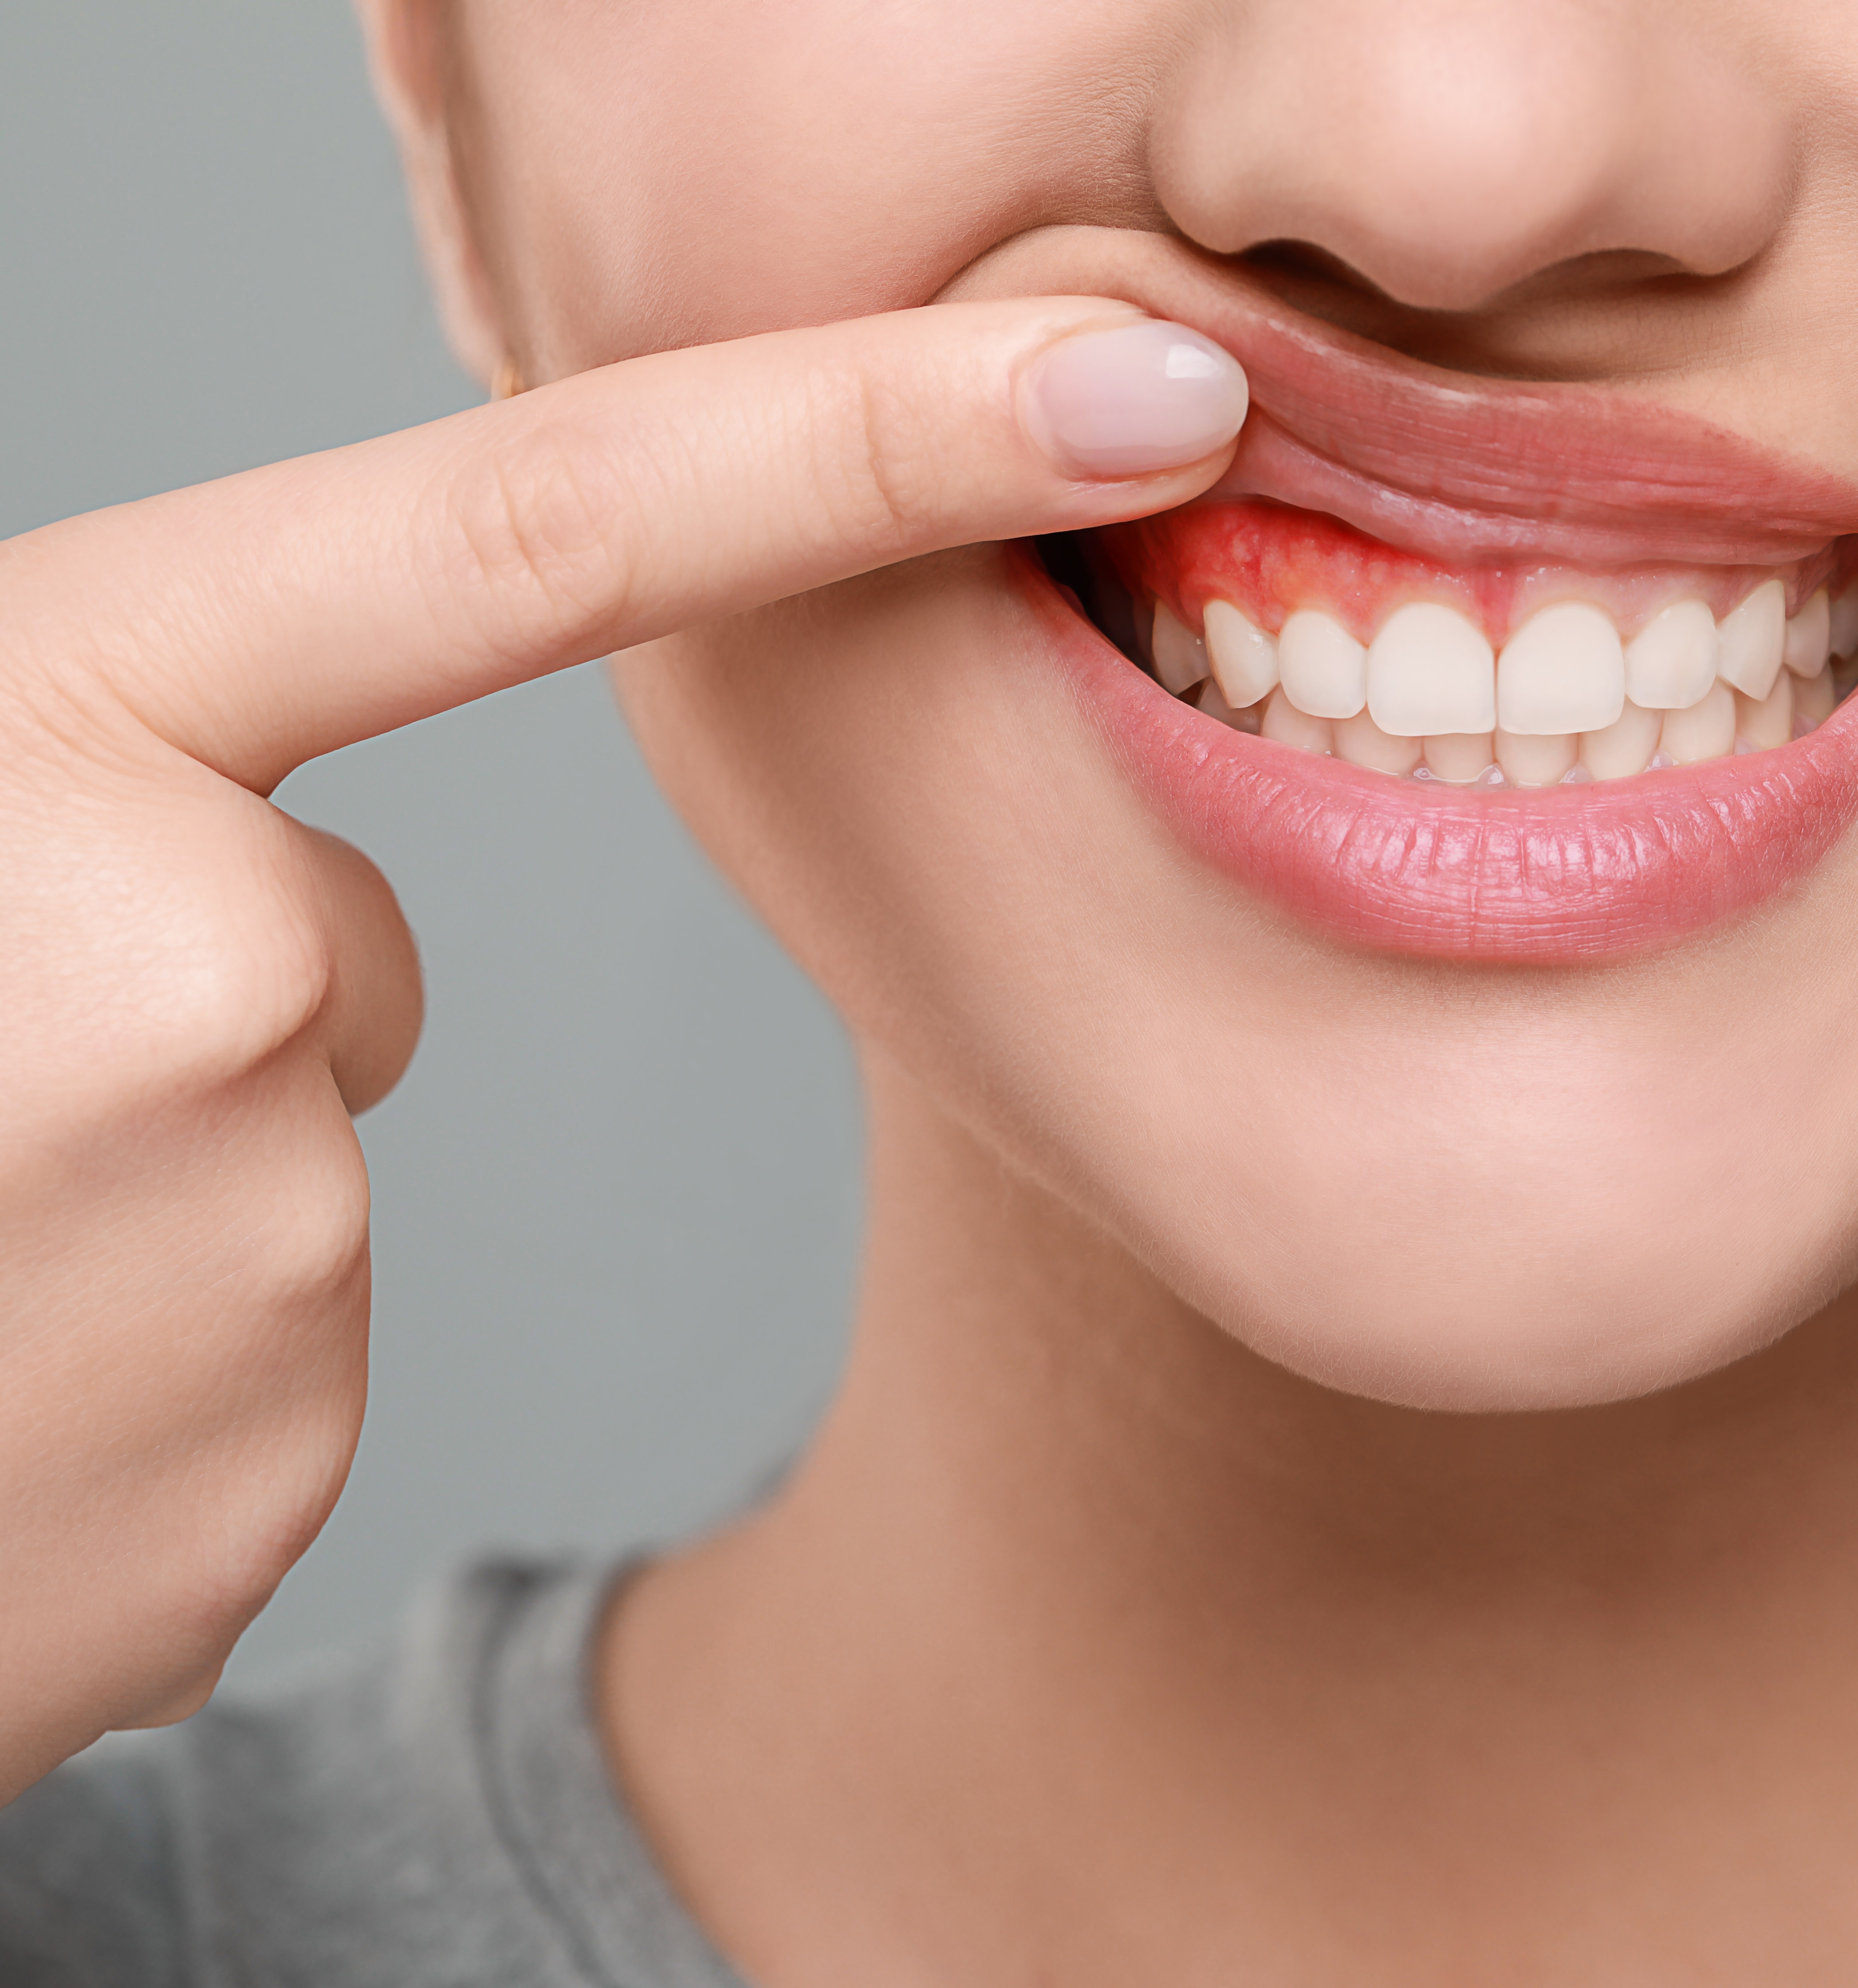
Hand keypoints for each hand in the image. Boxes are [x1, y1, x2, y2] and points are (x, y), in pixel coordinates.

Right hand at [0, 299, 1244, 1799]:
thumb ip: (56, 755)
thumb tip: (214, 832)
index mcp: (45, 746)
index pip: (543, 529)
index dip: (868, 429)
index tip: (1138, 380)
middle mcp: (186, 977)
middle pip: (332, 951)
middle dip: (179, 1002)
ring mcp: (241, 1261)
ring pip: (283, 1164)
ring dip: (113, 1210)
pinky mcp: (250, 1493)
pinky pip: (254, 1368)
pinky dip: (112, 1391)